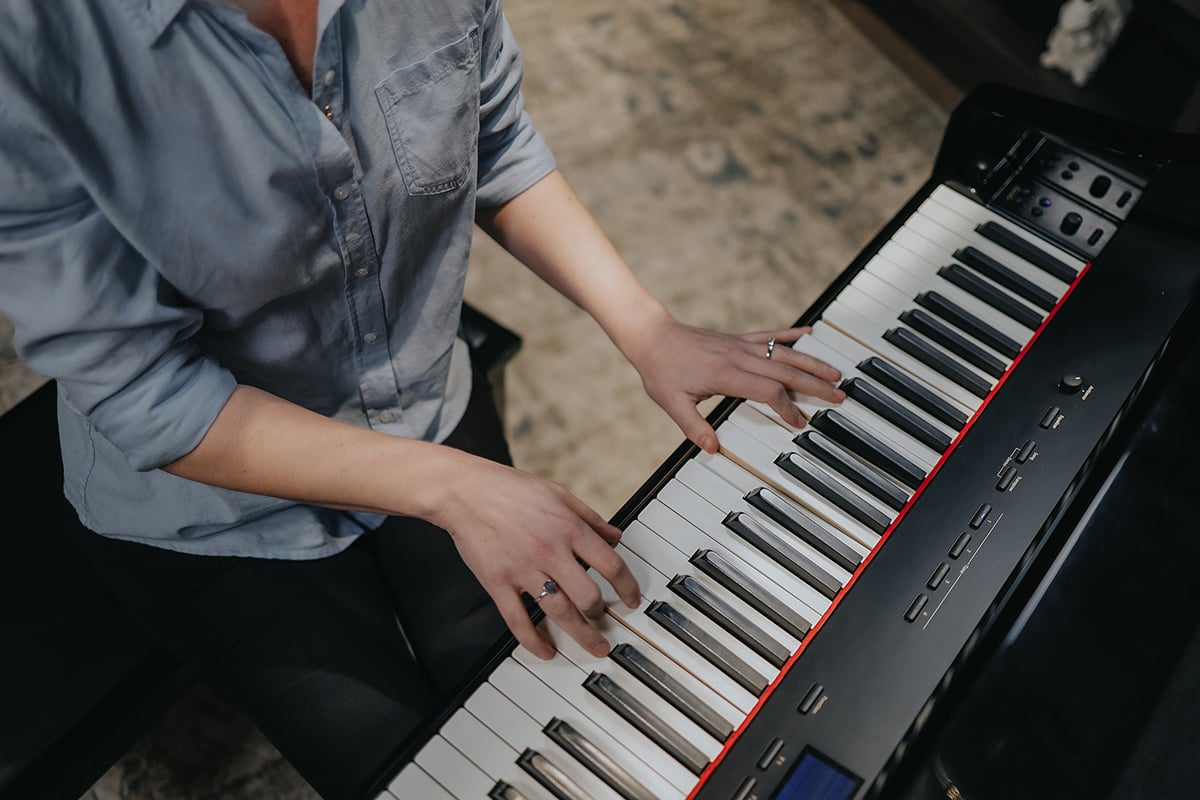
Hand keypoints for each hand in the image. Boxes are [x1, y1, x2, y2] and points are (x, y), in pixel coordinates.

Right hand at [432, 456, 640, 659]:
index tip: (632, 599)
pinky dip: (534, 641)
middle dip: (601, 613)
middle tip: (606, 621)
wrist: (465, 491)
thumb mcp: (558, 493)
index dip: (628, 586)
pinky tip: (546, 651)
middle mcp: (550, 551)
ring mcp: (523, 570)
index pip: (611, 564)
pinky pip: (518, 621)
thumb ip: (590, 518)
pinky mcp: (497, 583)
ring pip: (560, 612)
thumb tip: (616, 537)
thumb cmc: (510, 488)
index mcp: (568, 528)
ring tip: (595, 647)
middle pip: (588, 595)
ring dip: (581, 635)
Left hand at [627, 315, 845, 452]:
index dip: (787, 407)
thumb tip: (713, 449)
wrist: (653, 337)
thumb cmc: (661, 370)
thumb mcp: (672, 404)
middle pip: (786, 371)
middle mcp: (739, 357)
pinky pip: (771, 335)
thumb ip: (694, 427)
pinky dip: (792, 335)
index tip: (799, 422)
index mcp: (726, 374)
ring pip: (785, 353)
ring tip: (836, 372)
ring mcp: (741, 345)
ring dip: (812, 363)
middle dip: (815, 385)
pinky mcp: (739, 339)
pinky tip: (810, 334)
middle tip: (838, 395)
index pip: (768, 391)